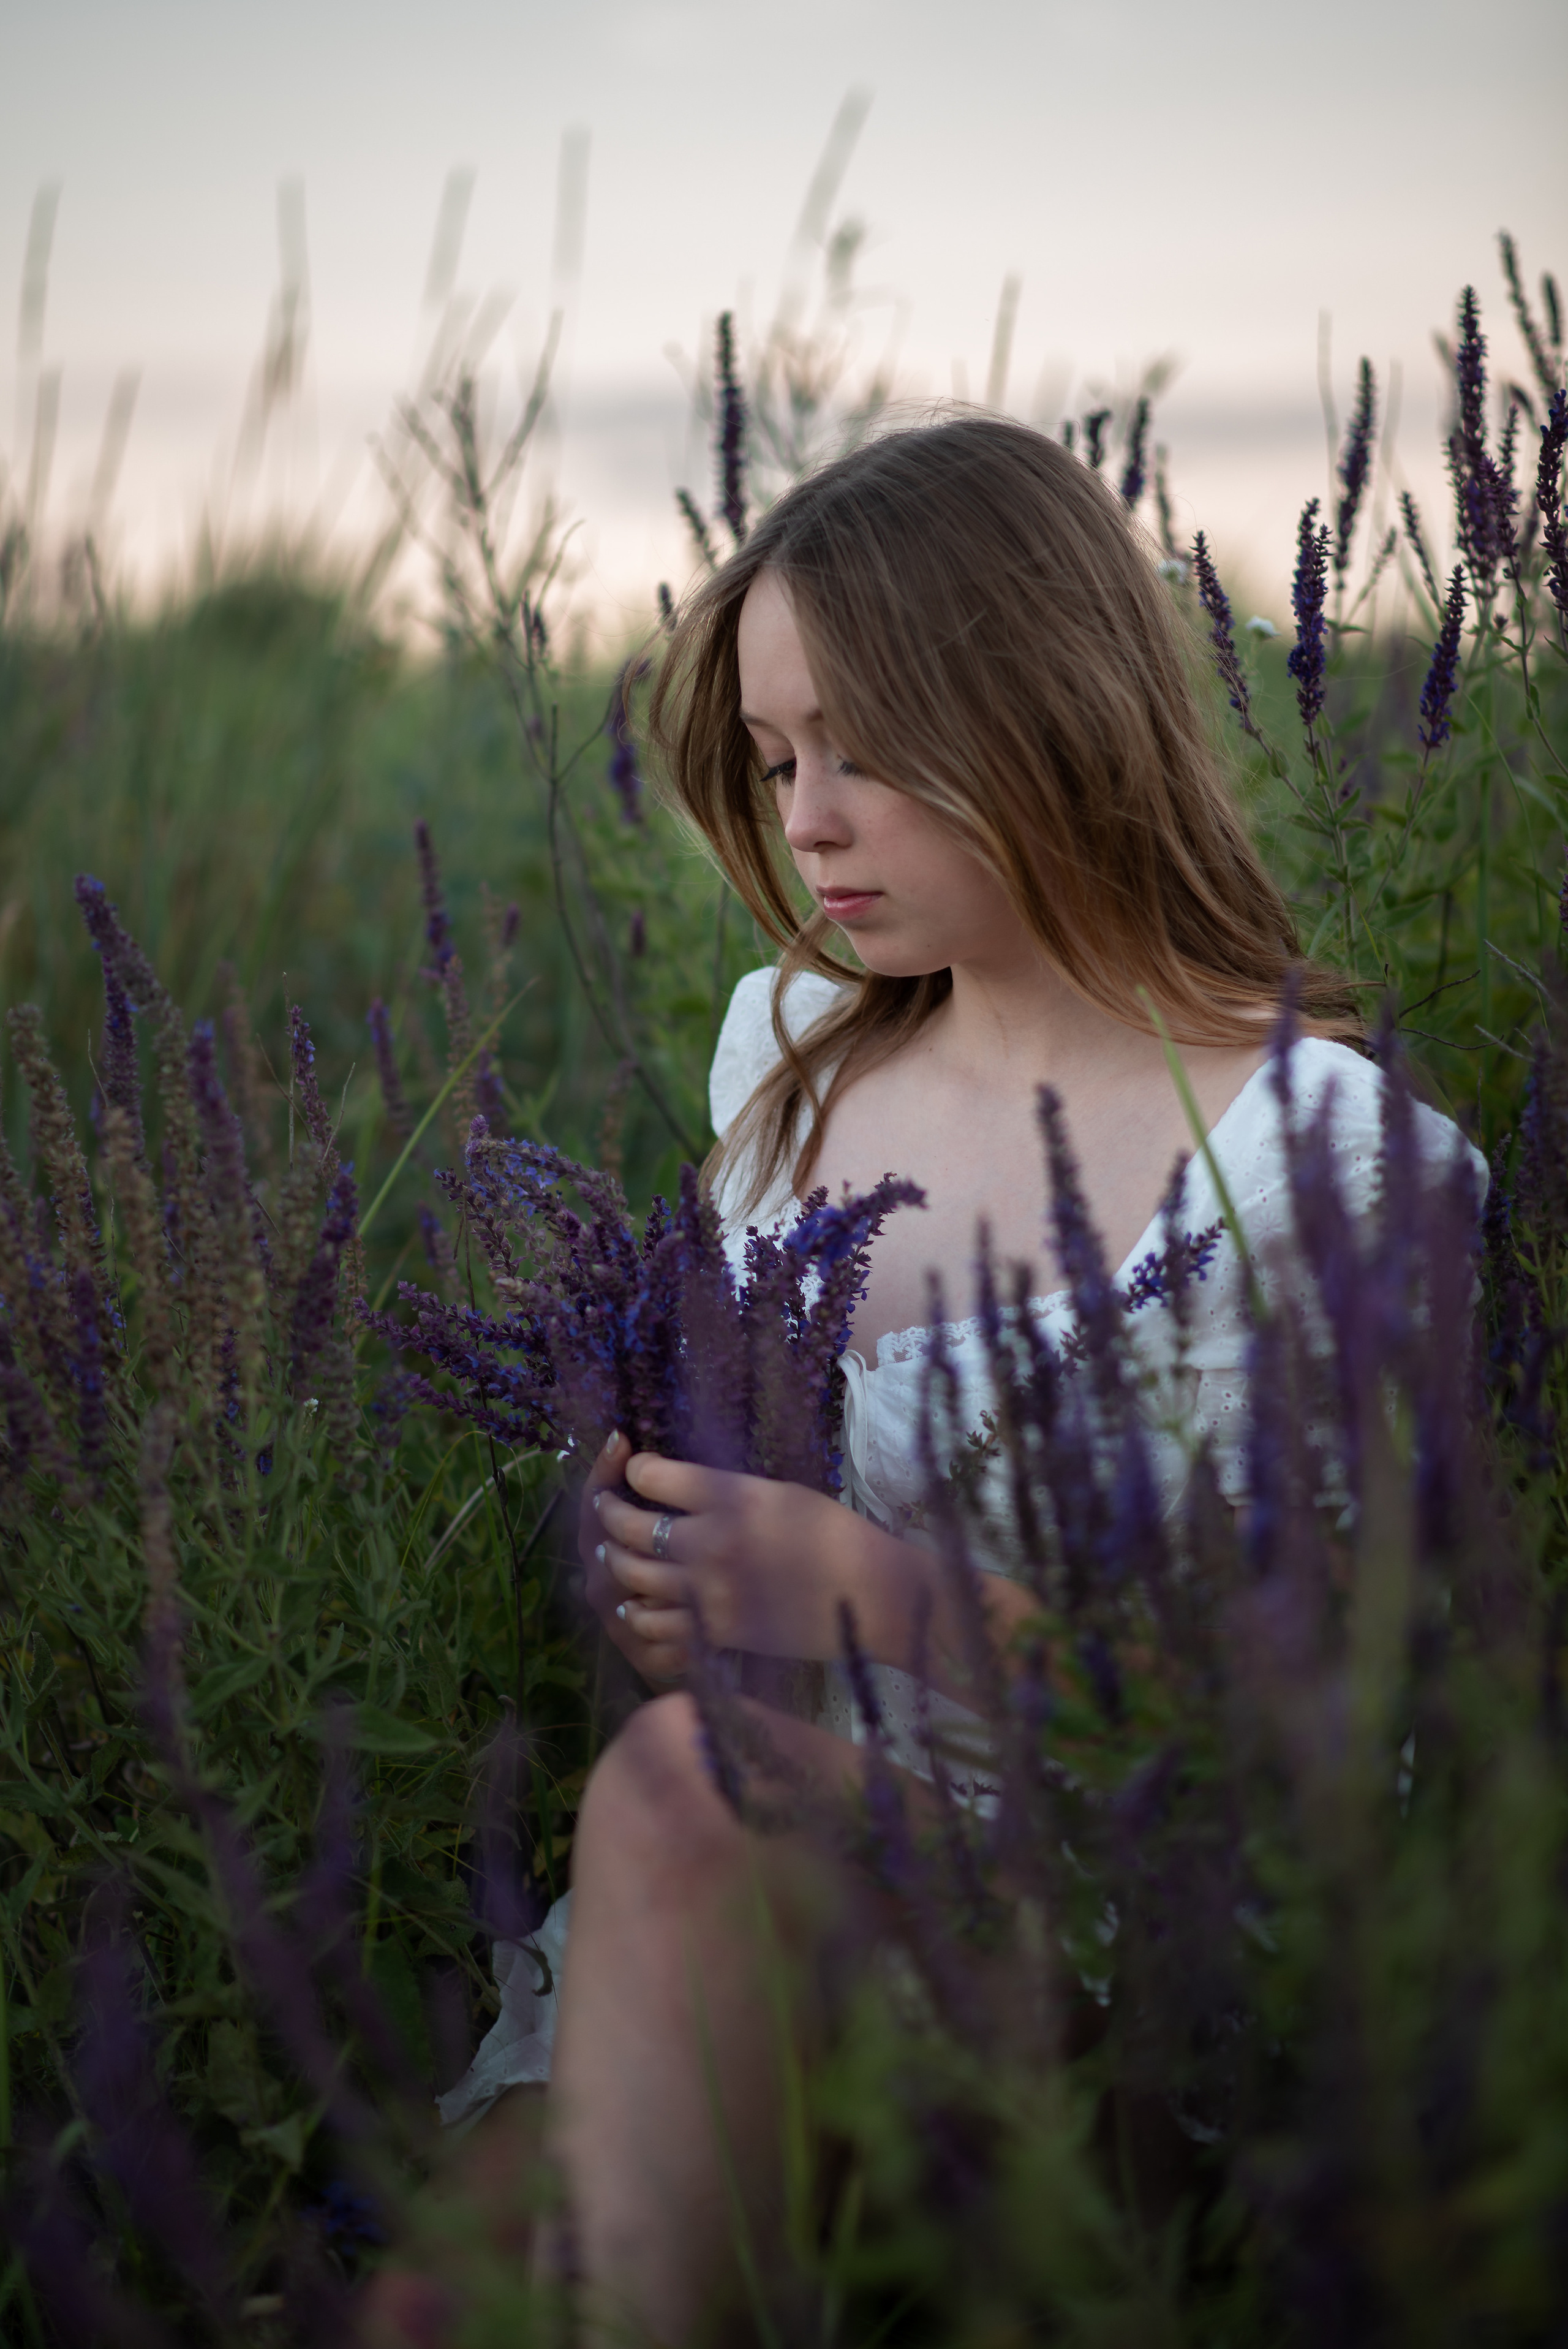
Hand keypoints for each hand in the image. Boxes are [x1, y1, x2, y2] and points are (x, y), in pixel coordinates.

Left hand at [588, 1444, 913, 1677]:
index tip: (637, 1469)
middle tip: (605, 1504)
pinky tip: (635, 1604)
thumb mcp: (781, 1492)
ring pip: (634, 1576)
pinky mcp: (716, 1631)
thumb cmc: (836, 1535)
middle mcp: (710, 1541)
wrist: (871, 1594)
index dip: (636, 1469)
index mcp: (730, 1496)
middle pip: (630, 1525)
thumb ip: (729, 1491)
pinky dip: (638, 1613)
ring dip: (614, 1560)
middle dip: (608, 1511)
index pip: (653, 1475)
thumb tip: (684, 1487)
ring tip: (609, 1551)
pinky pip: (656, 1624)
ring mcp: (709, 1591)